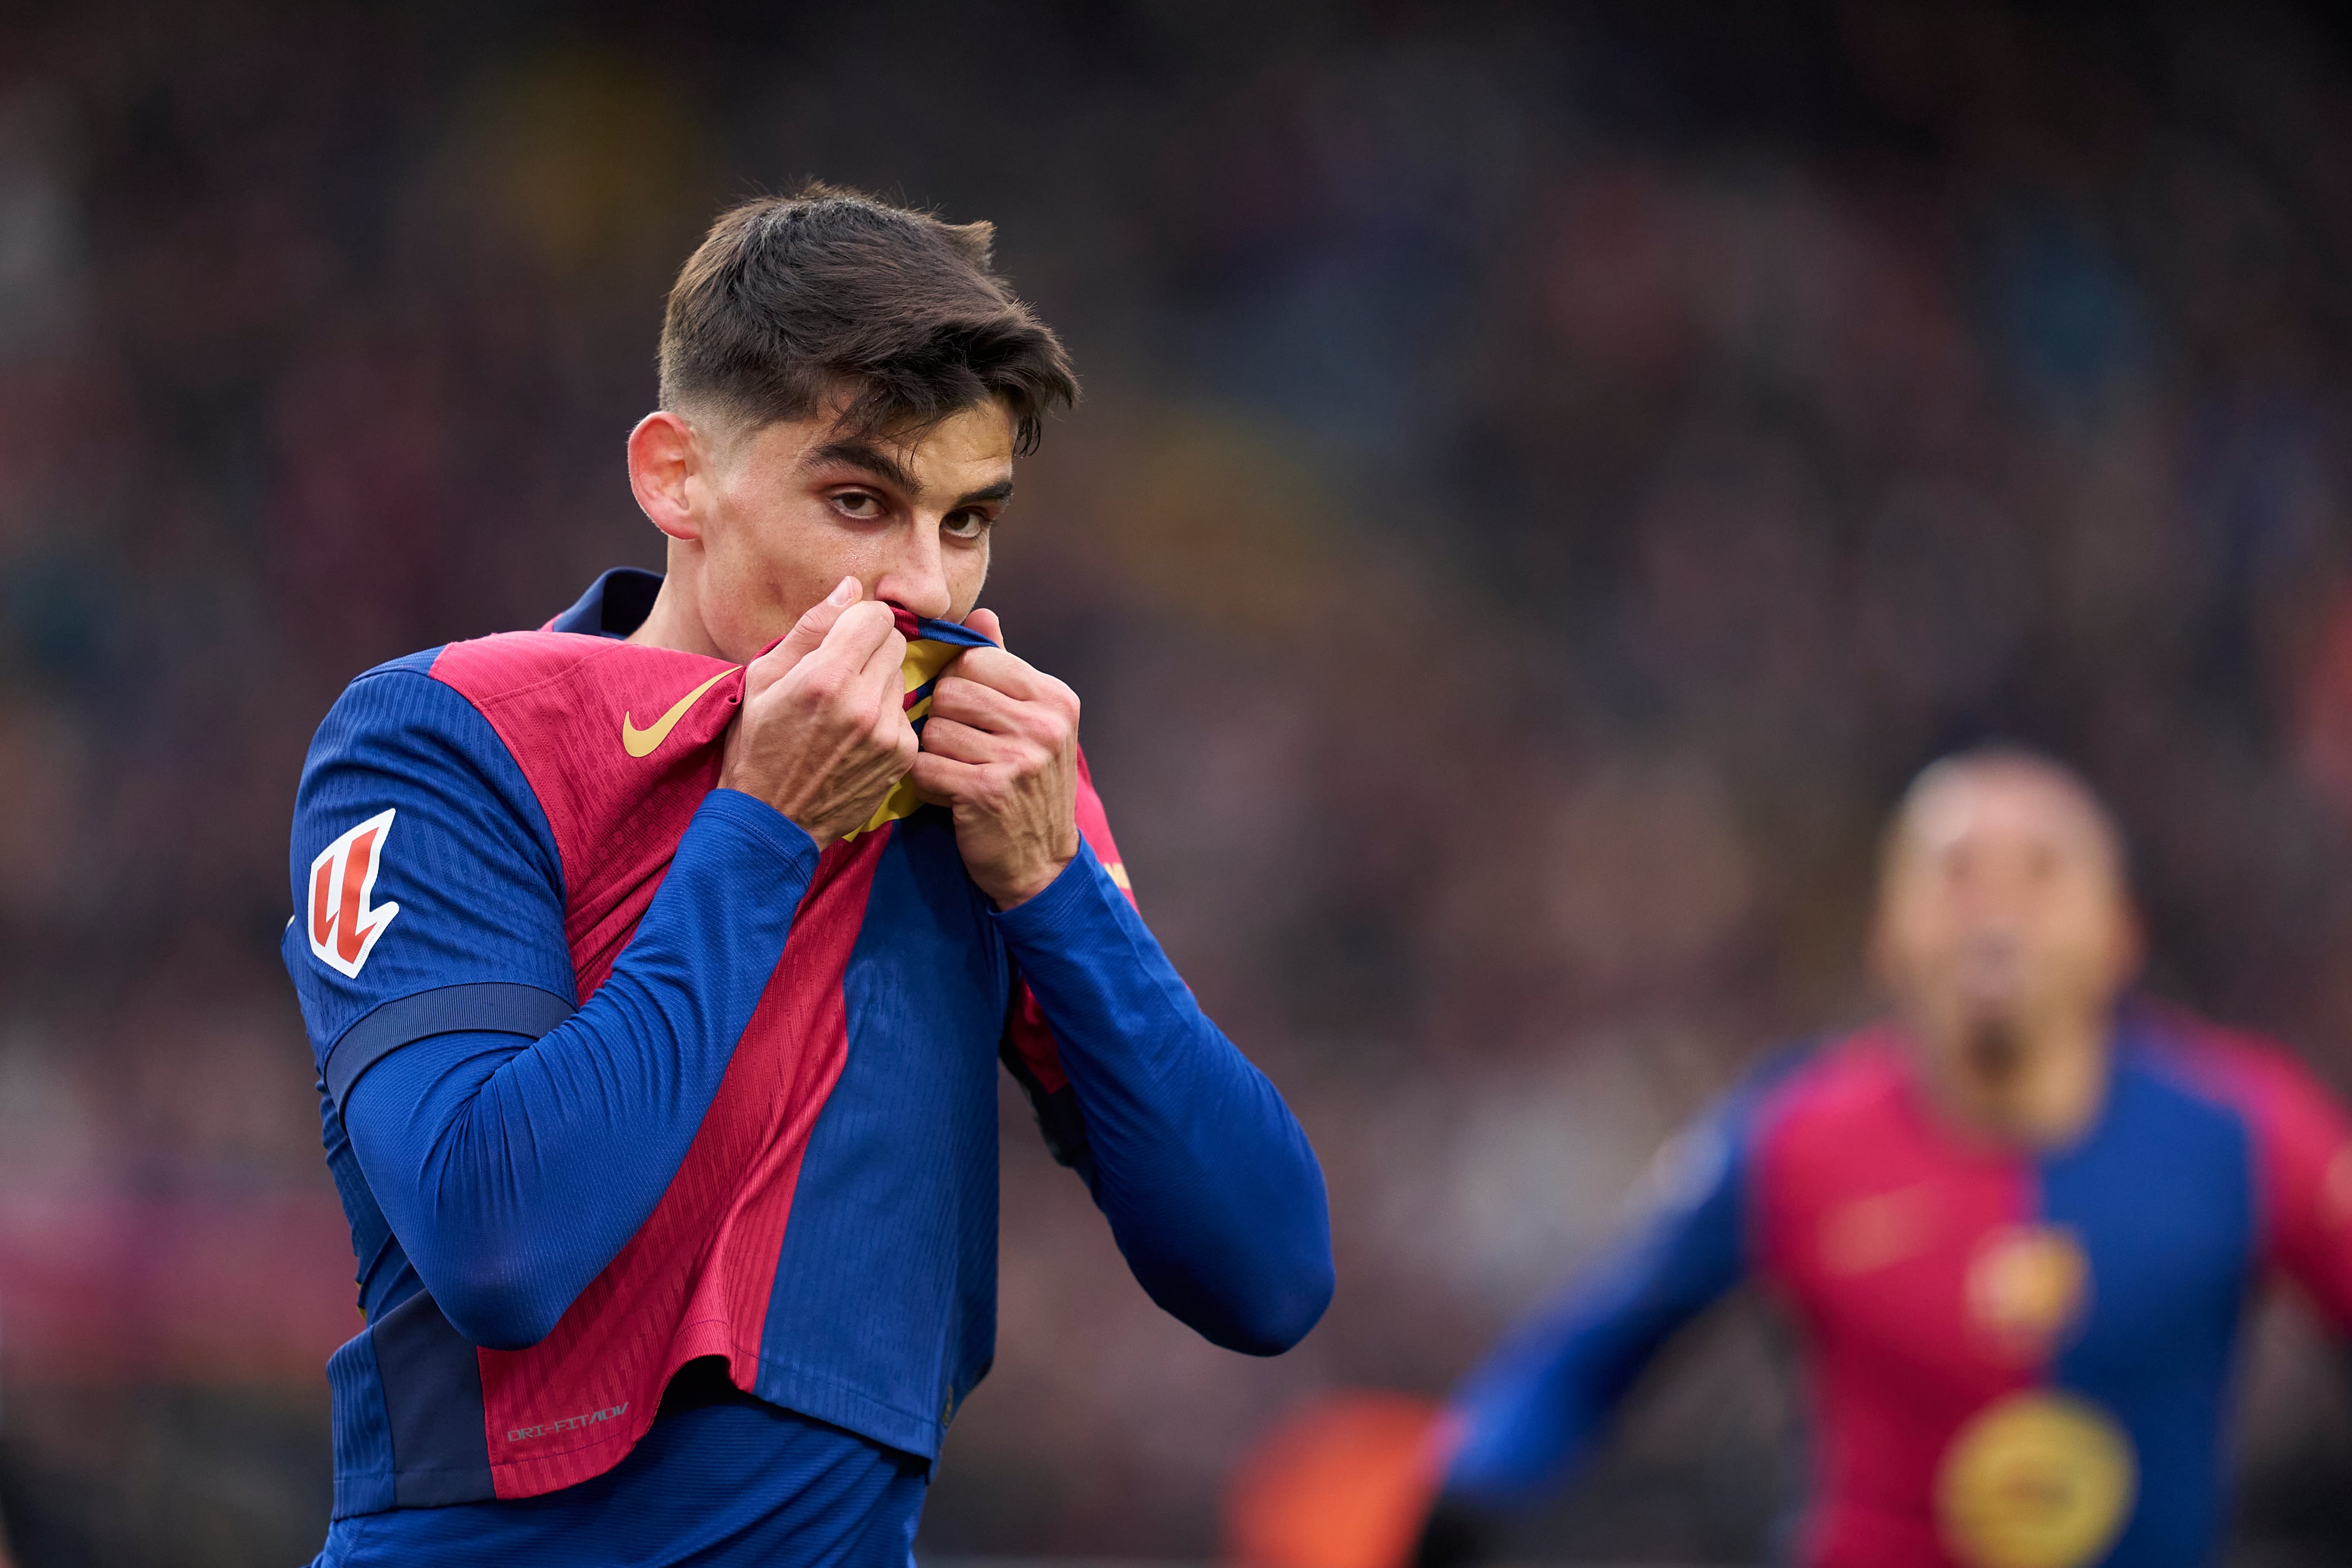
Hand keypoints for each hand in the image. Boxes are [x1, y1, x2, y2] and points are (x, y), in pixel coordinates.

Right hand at [718, 577, 916, 848]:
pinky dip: (885, 717)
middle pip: (896, 643)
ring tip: (844, 709)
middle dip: (871, 648)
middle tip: (841, 673)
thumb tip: (850, 587)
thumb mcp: (764, 677)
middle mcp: (863, 703)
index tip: (844, 636)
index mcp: (826, 677)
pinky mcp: (902, 756)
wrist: (772, 819)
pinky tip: (856, 736)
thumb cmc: (757, 743)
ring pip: (902, 677)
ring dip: (878, 683)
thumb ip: (812, 627)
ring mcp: (887, 733)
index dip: (860, 620)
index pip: (877, 616)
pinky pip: (905, 713)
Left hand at [909, 609, 1080, 907]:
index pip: (977, 659)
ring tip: (955, 772)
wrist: (1041, 866)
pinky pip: (927, 766)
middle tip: (958, 748)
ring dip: (933, 753)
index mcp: (1054, 698)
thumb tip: (982, 614)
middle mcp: (1044, 724)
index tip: (966, 714)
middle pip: (951, 689)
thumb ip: (1003, 668)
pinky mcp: (989, 792)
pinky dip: (927, 783)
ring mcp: (1020, 758)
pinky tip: (947, 795)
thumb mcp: (1030, 723)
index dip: (957, 683)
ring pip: (934, 728)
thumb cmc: (1028, 788)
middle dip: (941, 718)